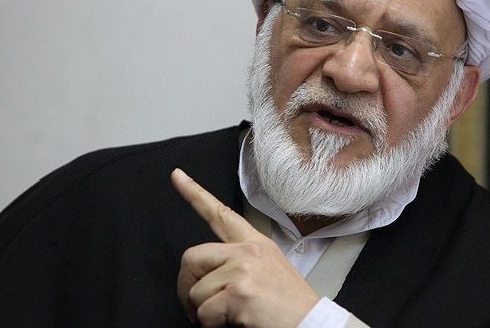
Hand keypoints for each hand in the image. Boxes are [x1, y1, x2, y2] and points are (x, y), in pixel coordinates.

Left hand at [171, 168, 319, 326]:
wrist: (312, 324)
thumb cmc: (290, 307)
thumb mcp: (270, 271)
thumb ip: (239, 264)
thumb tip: (207, 277)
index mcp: (255, 244)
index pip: (220, 214)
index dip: (194, 193)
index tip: (177, 176)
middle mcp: (248, 251)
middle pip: (192, 257)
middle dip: (187, 286)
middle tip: (197, 307)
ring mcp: (243, 269)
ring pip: (196, 291)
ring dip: (205, 313)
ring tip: (230, 316)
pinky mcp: (240, 292)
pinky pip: (205, 313)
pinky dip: (212, 325)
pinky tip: (235, 322)